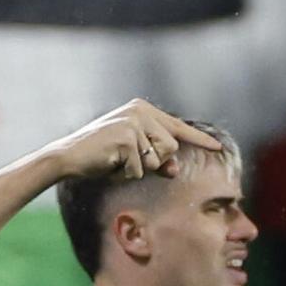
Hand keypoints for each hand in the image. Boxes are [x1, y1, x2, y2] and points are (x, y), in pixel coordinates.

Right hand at [47, 98, 222, 179]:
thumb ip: (156, 162)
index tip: (218, 147)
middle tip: (125, 161)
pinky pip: (139, 170)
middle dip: (153, 164)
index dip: (198, 140)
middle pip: (170, 148)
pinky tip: (108, 164)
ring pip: (157, 160)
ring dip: (138, 170)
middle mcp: (141, 111)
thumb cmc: (99, 158)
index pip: (177, 128)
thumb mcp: (131, 159)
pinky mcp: (127, 137)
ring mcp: (134, 122)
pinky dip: (124, 174)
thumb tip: (174, 170)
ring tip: (116, 161)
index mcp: (143, 110)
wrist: (67, 158)